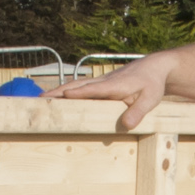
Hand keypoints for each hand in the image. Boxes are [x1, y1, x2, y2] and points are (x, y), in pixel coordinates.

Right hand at [50, 53, 172, 129]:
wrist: (153, 68)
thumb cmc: (152, 85)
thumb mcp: (150, 100)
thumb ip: (138, 112)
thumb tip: (127, 125)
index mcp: (115, 85)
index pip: (95, 89)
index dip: (80, 92)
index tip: (65, 94)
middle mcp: (103, 81)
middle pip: (78, 86)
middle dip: (59, 92)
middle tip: (41, 99)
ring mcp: (99, 82)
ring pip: (76, 85)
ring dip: (58, 91)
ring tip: (41, 99)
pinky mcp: (99, 84)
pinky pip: (80, 87)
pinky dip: (66, 91)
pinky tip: (56, 98)